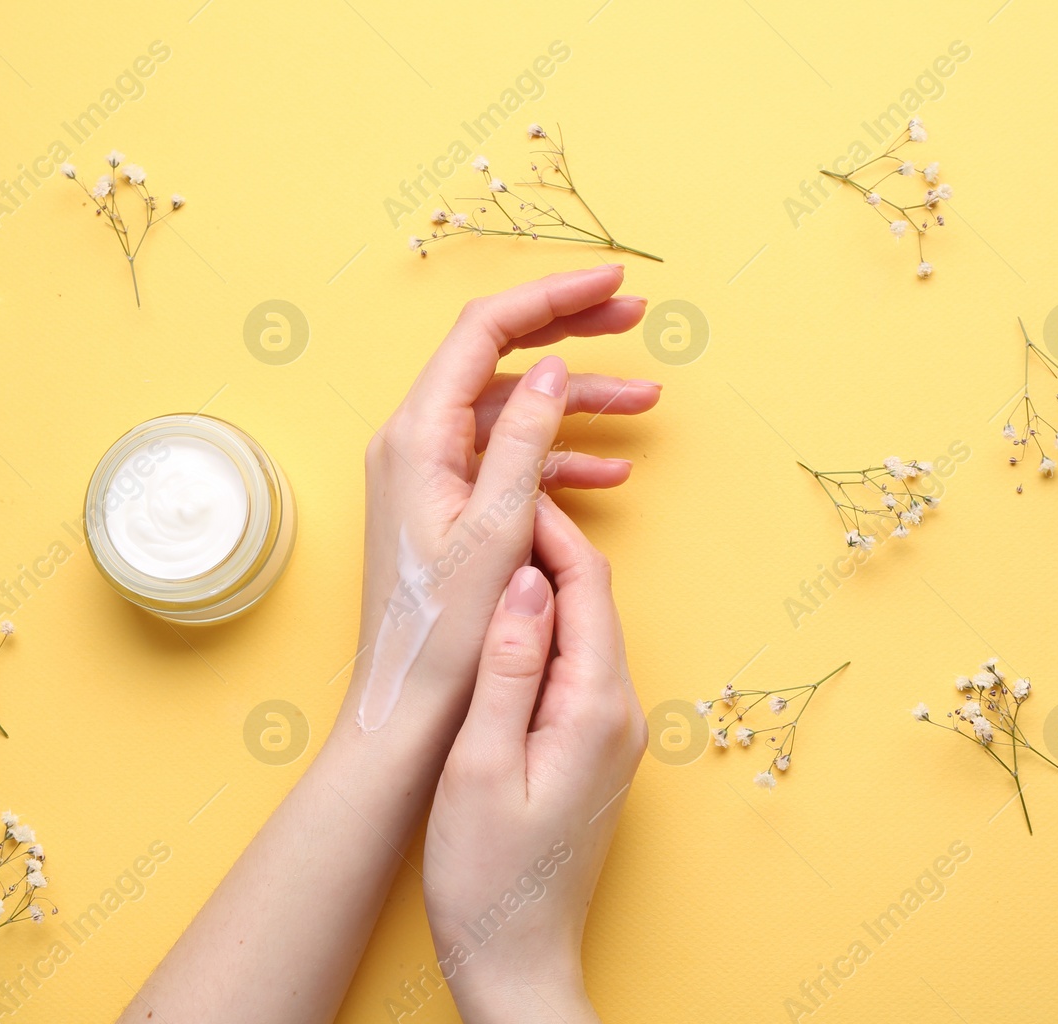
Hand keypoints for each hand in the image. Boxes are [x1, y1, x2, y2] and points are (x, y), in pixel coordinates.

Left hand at [342, 265, 655, 754]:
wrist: (409, 705)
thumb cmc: (445, 630)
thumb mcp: (499, 527)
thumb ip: (526, 440)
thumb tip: (552, 368)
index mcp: (418, 434)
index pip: (485, 331)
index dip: (553, 298)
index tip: (614, 284)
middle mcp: (416, 441)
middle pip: (500, 358)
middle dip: (569, 334)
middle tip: (635, 318)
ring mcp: (430, 472)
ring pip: (513, 411)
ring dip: (578, 404)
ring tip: (647, 402)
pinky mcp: (446, 504)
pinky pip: (507, 460)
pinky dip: (557, 458)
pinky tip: (610, 471)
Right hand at [423, 495, 645, 1023]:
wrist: (516, 960)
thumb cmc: (487, 873)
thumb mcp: (481, 763)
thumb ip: (508, 668)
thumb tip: (526, 582)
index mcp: (597, 707)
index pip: (585, 586)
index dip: (546, 531)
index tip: (502, 494)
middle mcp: (619, 714)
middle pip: (591, 603)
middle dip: (544, 550)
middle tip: (485, 512)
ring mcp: (609, 736)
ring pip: (582, 634)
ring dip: (540, 591)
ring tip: (481, 560)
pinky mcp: (591, 755)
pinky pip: (573, 671)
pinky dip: (540, 636)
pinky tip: (497, 634)